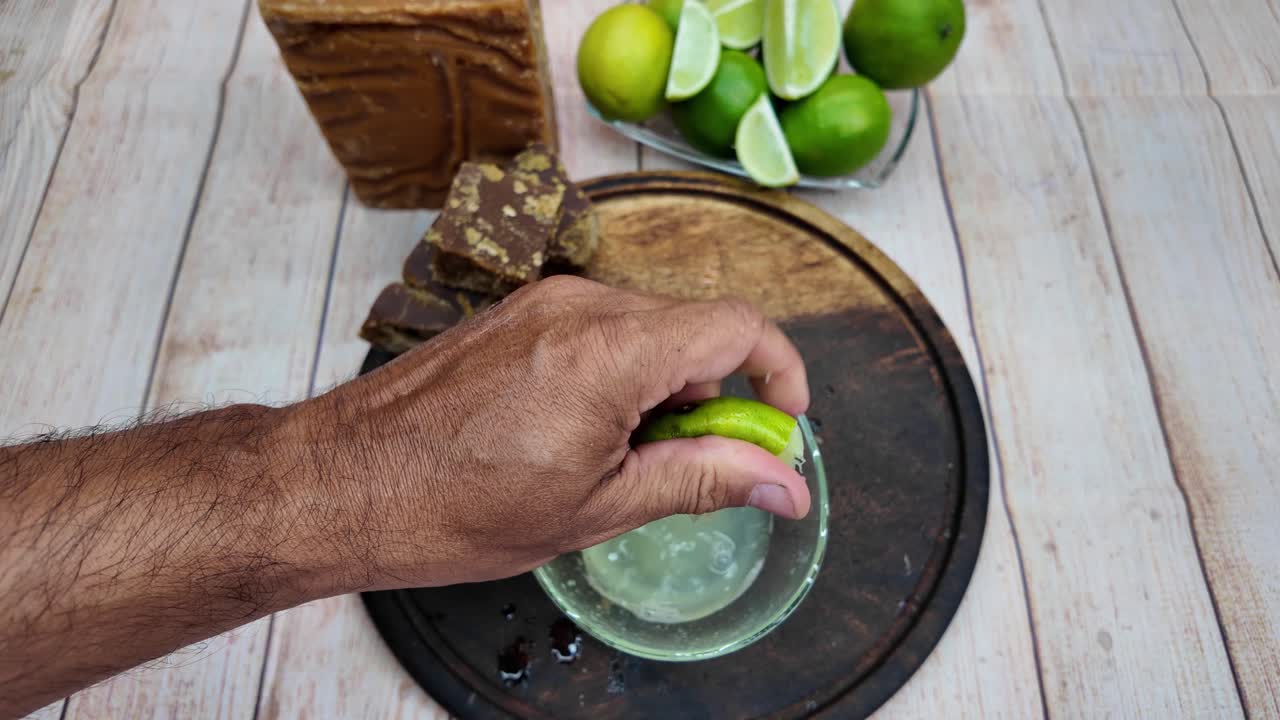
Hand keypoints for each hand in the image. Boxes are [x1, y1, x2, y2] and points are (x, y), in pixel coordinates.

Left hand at [291, 276, 810, 590]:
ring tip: (613, 461)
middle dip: (711, 398)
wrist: (341, 483)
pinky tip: (578, 435)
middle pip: (693, 331)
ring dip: (661, 391)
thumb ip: (704, 479)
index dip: (779, 373)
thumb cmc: (452, 504)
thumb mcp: (598, 507)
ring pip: (647, 332)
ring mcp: (543, 301)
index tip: (782, 424)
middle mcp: (580, 304)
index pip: (737, 327)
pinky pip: (600, 329)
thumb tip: (782, 483)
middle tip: (687, 467)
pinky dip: (618, 376)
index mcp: (610, 349)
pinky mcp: (518, 312)